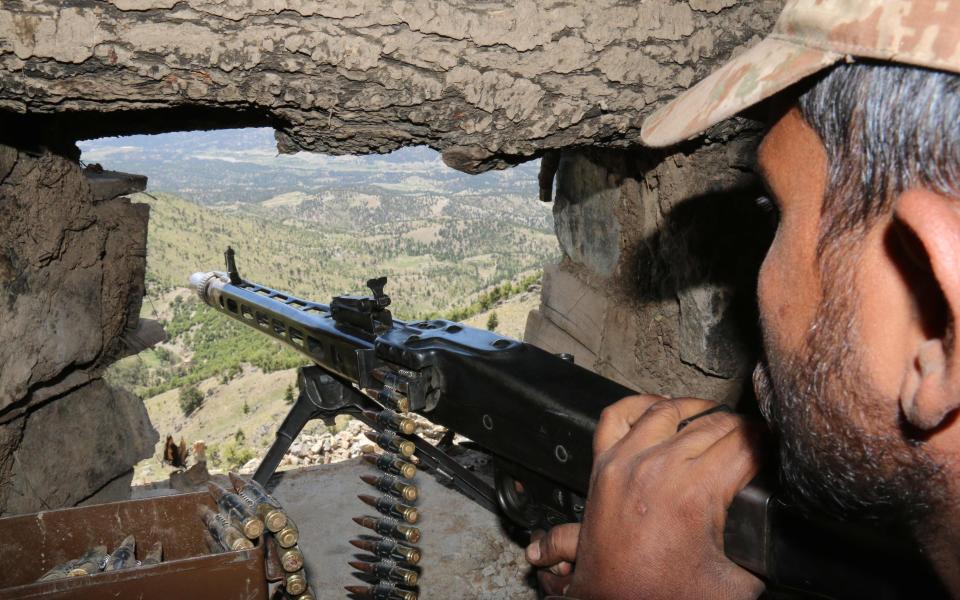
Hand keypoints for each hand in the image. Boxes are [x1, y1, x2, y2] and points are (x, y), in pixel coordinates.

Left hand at [528, 395, 765, 599]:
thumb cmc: (666, 597)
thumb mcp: (737, 582)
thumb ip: (761, 550)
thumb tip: (778, 530)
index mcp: (696, 491)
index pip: (744, 443)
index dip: (766, 441)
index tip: (772, 444)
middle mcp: (659, 467)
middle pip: (712, 424)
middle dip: (738, 428)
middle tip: (749, 438)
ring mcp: (627, 460)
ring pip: (668, 410)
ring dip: (696, 410)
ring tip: (712, 418)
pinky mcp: (602, 464)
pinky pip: (616, 415)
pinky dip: (638, 405)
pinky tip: (657, 408)